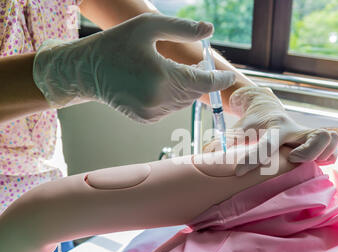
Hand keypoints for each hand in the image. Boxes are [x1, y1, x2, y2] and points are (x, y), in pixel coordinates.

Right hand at [33, 13, 234, 122]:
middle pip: (194, 93)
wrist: (87, 70)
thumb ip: (182, 28)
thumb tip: (210, 29)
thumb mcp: (147, 26)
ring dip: (187, 88)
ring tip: (179, 70)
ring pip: (184, 102)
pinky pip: (171, 108)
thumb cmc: (116, 44)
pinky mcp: (146, 118)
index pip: (202, 83)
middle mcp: (157, 99)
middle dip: (201, 80)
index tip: (229, 76)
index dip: (219, 79)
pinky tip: (162, 82)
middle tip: (198, 64)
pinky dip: (173, 96)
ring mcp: (151, 112)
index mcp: (160, 76)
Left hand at [203, 87, 337, 175]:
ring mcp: (307, 133)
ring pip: (328, 139)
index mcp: (274, 126)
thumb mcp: (238, 129)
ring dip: (322, 152)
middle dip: (307, 151)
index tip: (239, 172)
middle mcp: (294, 129)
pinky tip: (319, 163)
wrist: (266, 107)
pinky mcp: (316, 139)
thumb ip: (225, 141)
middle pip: (313, 137)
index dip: (254, 159)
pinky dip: (330, 155)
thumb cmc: (251, 122)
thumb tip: (206, 155)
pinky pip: (332, 147)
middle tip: (293, 159)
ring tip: (306, 162)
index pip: (266, 144)